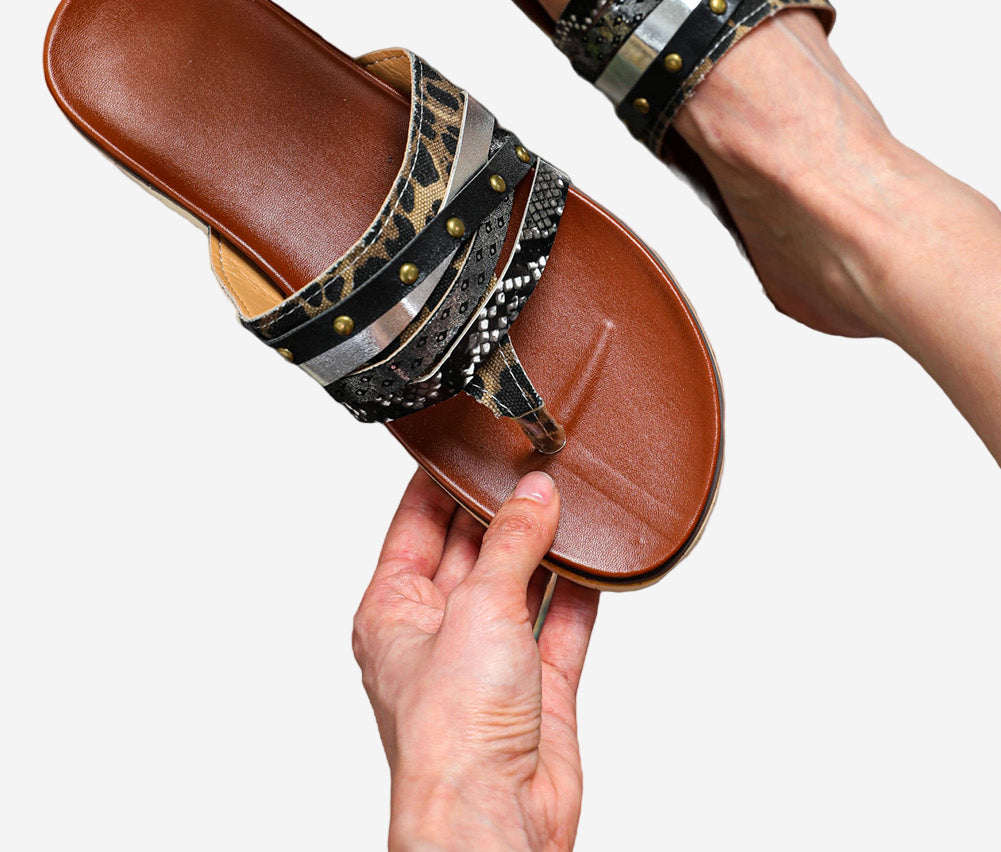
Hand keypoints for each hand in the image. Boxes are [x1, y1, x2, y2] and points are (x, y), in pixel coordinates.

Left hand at [353, 468, 598, 851]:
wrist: (494, 819)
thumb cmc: (450, 733)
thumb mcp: (478, 607)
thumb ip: (512, 543)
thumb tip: (533, 494)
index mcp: (394, 611)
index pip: (415, 523)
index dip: (443, 481)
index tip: (472, 442)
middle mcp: (439, 633)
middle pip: (473, 549)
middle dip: (504, 509)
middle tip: (535, 462)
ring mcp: (489, 662)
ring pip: (521, 584)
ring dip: (546, 547)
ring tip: (572, 497)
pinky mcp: (537, 690)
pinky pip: (560, 625)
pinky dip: (579, 593)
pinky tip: (596, 559)